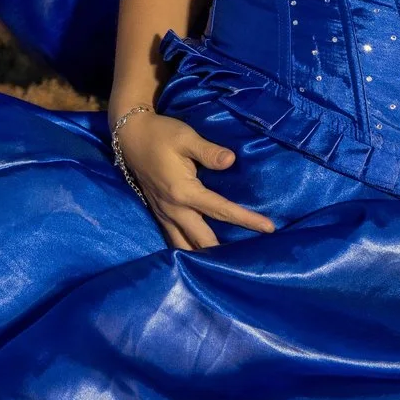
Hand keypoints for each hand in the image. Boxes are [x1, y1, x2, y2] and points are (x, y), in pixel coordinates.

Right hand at [115, 110, 276, 249]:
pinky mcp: (159, 214)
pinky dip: (188, 250)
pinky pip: (174, 240)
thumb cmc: (160, 135)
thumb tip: (231, 160)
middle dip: (226, 254)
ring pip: (184, 247)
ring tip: (226, 264)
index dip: (247, 220)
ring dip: (204, 257)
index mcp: (184, 192)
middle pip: (203, 241)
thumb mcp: (186, 137)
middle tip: (249, 260)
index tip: (269, 228)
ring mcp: (164, 215)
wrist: (130, 137)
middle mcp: (173, 210)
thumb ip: (209, 152)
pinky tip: (201, 255)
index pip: (221, 211)